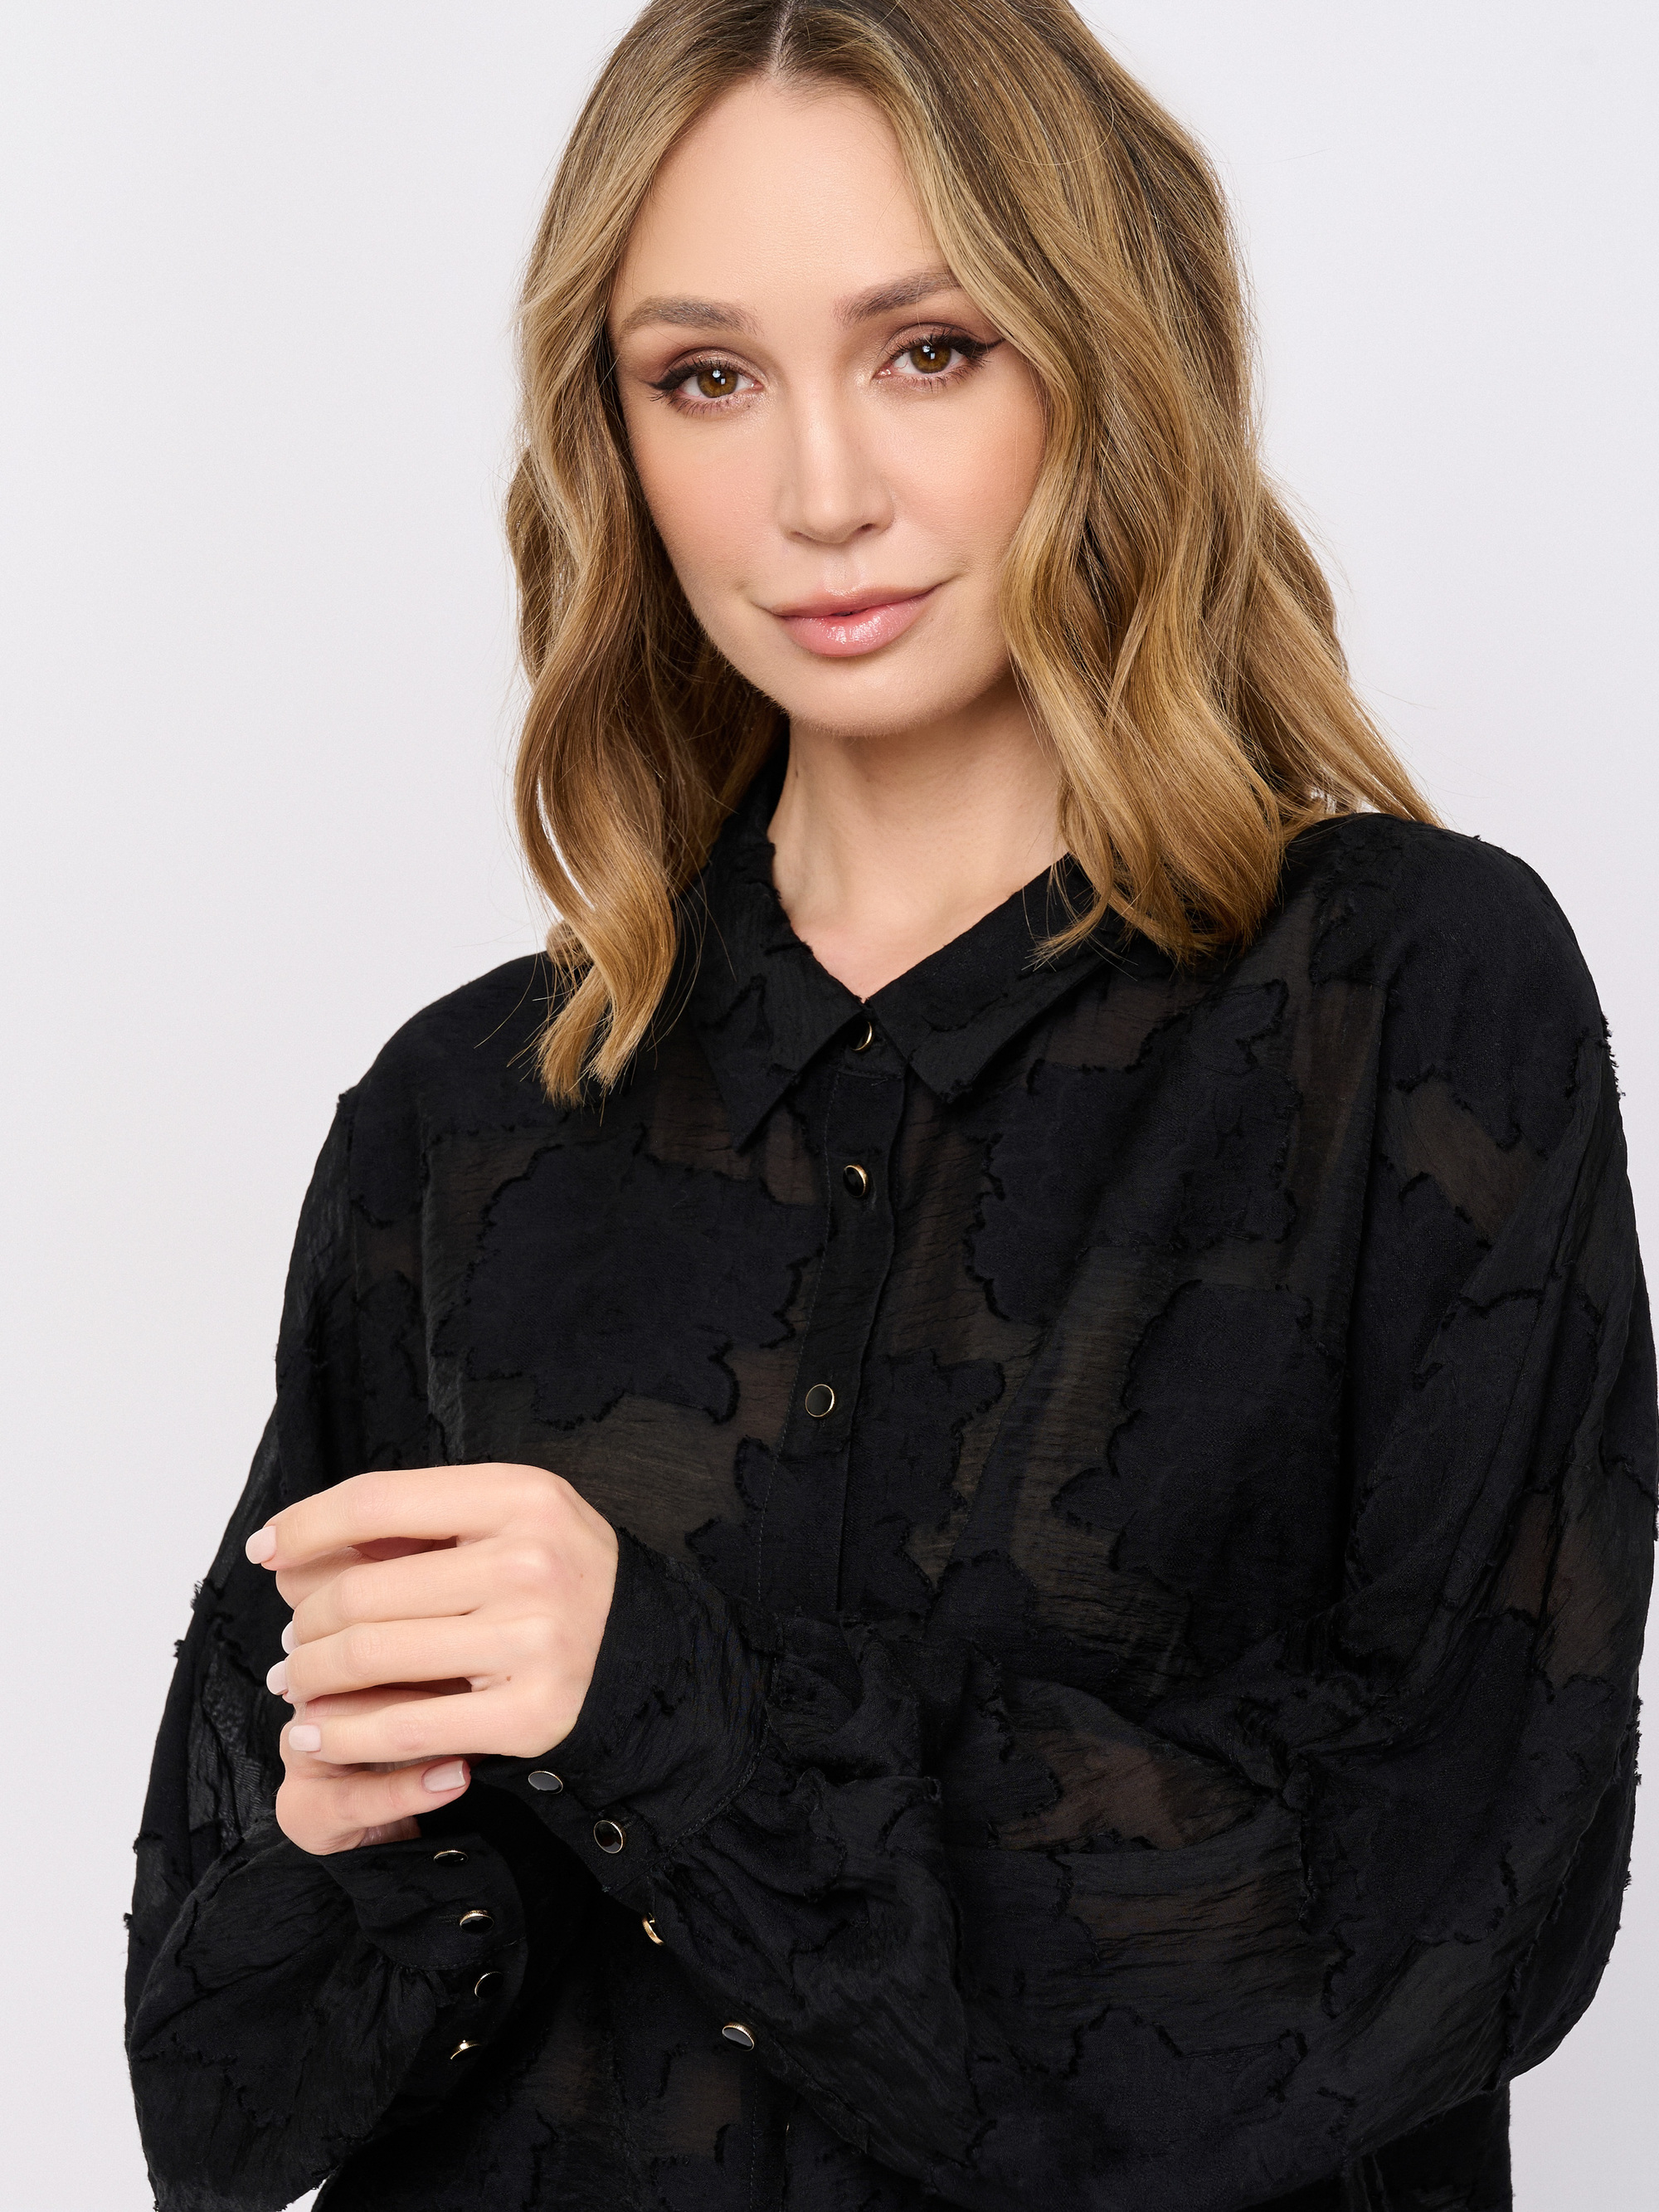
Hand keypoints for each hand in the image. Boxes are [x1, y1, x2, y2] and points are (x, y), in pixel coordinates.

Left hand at [248, 1464, 619, 1852]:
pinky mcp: (532, 1712)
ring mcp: (534, 1638)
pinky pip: (403, 1728)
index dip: (306, 1523)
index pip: (378, 1500)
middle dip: (306, 1623)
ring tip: (299, 1683)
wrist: (646, 1652)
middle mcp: (530, 1560)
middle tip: (293, 1643)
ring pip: (370, 1657)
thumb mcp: (504, 1519)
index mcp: (521, 1495)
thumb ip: (413, 1525)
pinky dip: (343, 1736)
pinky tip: (317, 1736)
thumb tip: (291, 1555)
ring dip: (312, 1677)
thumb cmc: (555, 1577)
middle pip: (364, 1590)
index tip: (265, 1549)